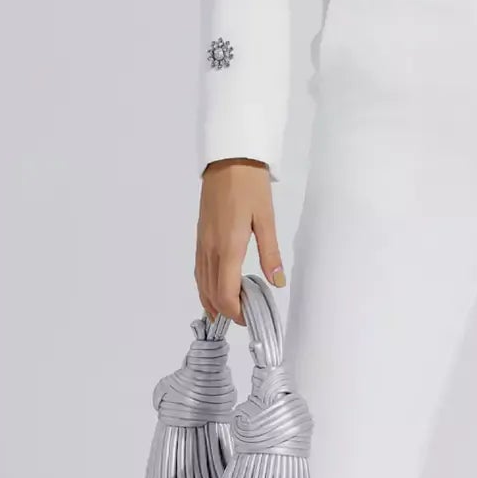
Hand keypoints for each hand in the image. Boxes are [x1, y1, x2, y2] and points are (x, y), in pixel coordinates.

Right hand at [196, 160, 284, 325]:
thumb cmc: (250, 186)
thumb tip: (277, 282)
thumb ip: (270, 252)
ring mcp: (202, 243)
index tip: (250, 318)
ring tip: (229, 312)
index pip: (226, 292)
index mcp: (228, 246)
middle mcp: (210, 248)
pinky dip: (205, 286)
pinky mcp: (200, 236)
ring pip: (201, 282)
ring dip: (212, 301)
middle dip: (226, 311)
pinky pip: (198, 269)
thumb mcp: (266, 218)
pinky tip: (214, 290)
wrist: (228, 159)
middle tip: (245, 317)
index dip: (236, 311)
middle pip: (211, 292)